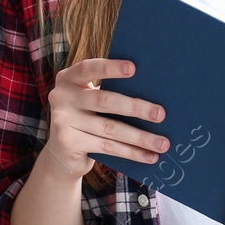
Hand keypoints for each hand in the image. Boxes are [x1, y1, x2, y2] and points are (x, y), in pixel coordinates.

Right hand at [43, 58, 168, 178]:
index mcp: (69, 78)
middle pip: (104, 100)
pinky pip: (107, 147)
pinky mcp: (68, 143)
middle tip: (161, 114)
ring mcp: (62, 121)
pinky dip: (131, 152)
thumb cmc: (88, 116)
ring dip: (140, 137)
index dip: (110, 68)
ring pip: (110, 128)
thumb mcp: (93, 100)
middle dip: (136, 107)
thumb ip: (112, 91)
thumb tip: (155, 95)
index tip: (134, 68)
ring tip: (162, 143)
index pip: (89, 68)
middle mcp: (61, 97)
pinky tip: (149, 156)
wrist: (62, 153)